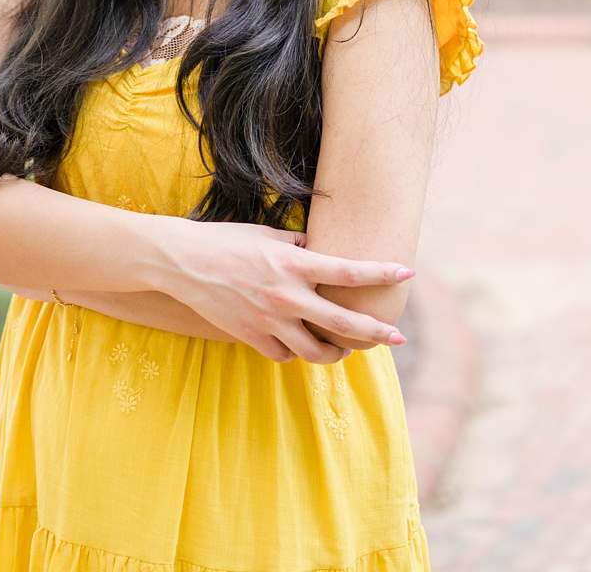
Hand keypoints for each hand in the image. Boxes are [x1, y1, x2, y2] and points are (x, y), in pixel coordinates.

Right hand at [153, 218, 413, 364]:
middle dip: (377, 333)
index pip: (350, 272)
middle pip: (343, 324)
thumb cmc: (230, 241)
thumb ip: (305, 247)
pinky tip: (303, 344)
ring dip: (338, 353)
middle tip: (398, 338)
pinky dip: (298, 352)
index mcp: (295, 265)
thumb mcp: (272, 235)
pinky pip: (285, 355)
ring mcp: (268, 321)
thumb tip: (332, 251)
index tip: (408, 273)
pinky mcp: (250, 337)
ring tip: (349, 349)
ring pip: (315, 352)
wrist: (183, 262)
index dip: (382, 273)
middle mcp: (286, 296)